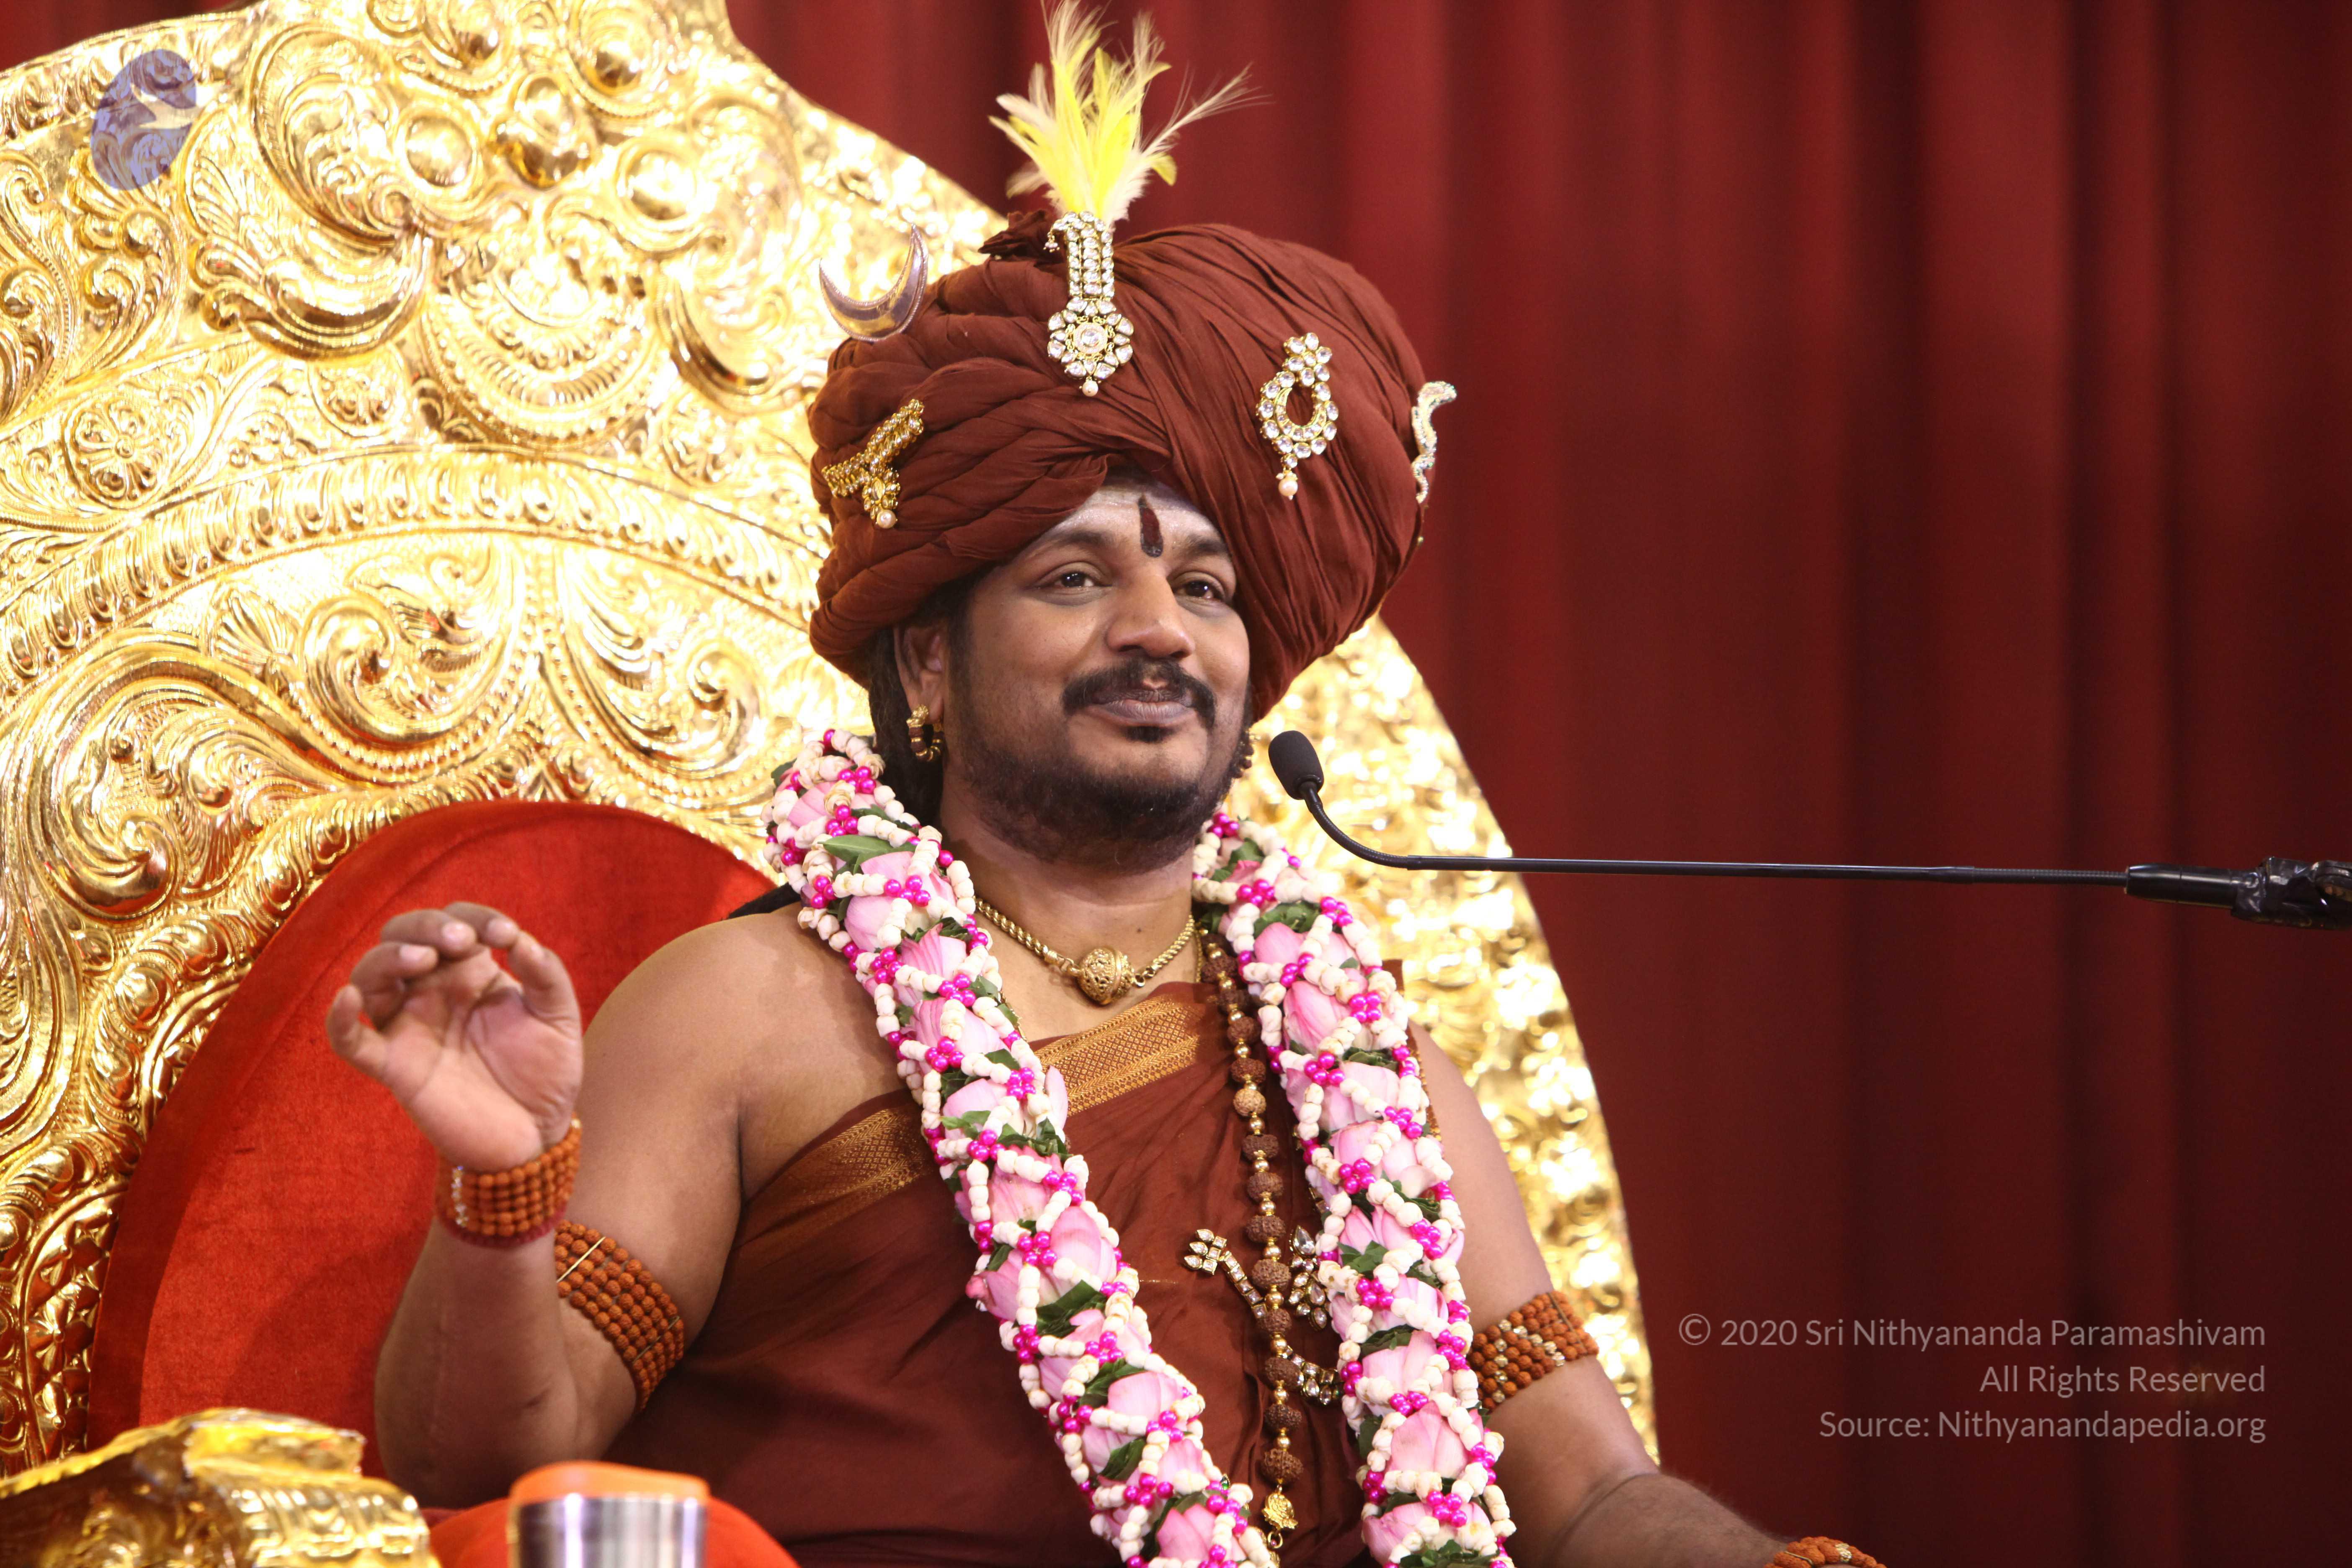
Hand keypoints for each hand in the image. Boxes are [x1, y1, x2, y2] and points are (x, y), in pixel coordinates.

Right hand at [327, 903, 582, 1169]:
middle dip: (426, 926)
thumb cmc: (547, 1070)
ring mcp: (408, 1025)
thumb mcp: (560, 1016)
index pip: (456, 923)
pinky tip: (347, 998)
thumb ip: (547, 974)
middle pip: (402, 936)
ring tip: (424, 958)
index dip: (477, 918)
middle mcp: (432, 990)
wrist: (537, 1132)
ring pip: (370, 975)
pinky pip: (349, 1040)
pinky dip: (339, 1018)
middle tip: (461, 940)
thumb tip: (520, 940)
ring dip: (389, 956)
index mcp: (471, 971)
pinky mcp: (394, 1066)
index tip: (506, 935)